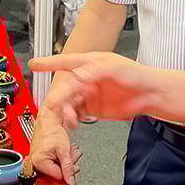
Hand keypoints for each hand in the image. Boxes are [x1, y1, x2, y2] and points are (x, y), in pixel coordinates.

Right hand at [28, 52, 162, 128]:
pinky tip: (72, 123)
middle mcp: (86, 78)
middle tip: (53, 106)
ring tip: (66, 118)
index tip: (34, 64)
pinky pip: (75, 113)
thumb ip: (96, 71)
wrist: (150, 95)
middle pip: (64, 87)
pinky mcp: (92, 108)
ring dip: (63, 110)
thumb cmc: (137, 75)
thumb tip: (79, 75)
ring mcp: (88, 94)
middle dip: (57, 97)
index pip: (65, 62)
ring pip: (68, 102)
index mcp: (89, 63)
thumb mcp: (116, 68)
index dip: (49, 63)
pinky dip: (71, 119)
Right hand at [29, 121, 81, 184]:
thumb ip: (68, 167)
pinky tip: (65, 153)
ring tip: (69, 152)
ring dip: (66, 162)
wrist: (49, 121)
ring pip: (56, 169)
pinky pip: (54, 164)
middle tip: (73, 157)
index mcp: (39, 162)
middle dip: (68, 167)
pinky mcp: (41, 159)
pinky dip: (62, 160)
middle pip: (56, 174)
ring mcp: (38, 162)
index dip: (68, 174)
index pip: (57, 177)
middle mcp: (35, 164)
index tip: (74, 172)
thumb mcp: (64, 150)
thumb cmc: (52, 131)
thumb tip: (71, 181)